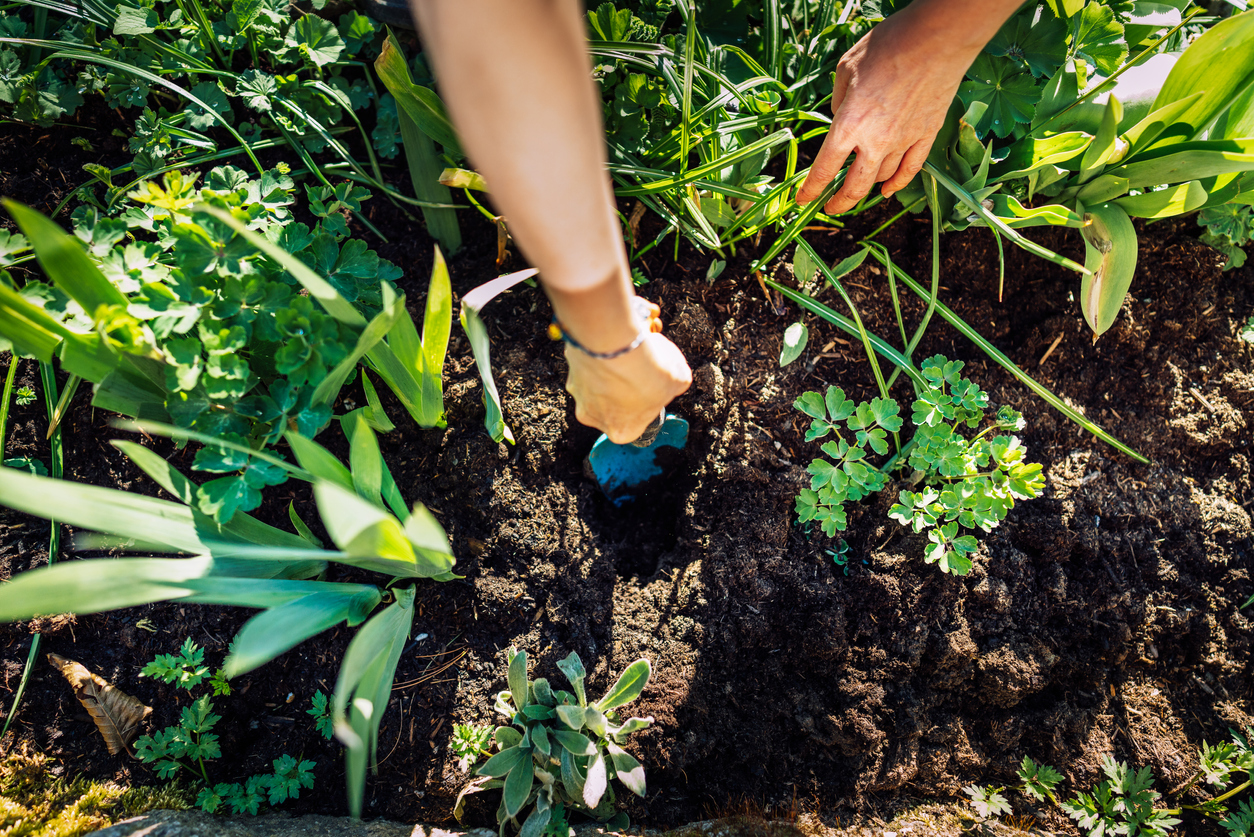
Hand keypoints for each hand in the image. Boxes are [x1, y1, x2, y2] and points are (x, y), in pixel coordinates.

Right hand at [564, 333, 691, 443]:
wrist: (617, 343)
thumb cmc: (648, 370)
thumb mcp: (679, 380)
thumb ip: (676, 385)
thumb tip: (675, 378)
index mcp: (621, 431)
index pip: (635, 423)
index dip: (647, 404)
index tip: (655, 389)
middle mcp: (594, 418)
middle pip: (613, 404)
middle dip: (625, 387)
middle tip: (641, 369)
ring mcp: (578, 393)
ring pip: (598, 383)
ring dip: (611, 370)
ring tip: (629, 353)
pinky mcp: (570, 368)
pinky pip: (588, 362)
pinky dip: (600, 354)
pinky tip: (615, 343)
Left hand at [795, 3, 990, 214]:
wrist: (935, 40)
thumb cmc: (888, 46)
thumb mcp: (846, 69)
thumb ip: (838, 100)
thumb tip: (840, 118)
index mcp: (848, 125)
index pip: (825, 169)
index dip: (811, 189)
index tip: (803, 199)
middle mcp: (875, 141)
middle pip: (854, 187)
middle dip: (839, 203)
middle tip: (830, 208)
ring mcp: (904, 141)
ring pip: (881, 178)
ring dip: (866, 188)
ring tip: (857, 190)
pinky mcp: (927, 135)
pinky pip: (911, 169)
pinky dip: (898, 183)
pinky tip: (888, 190)